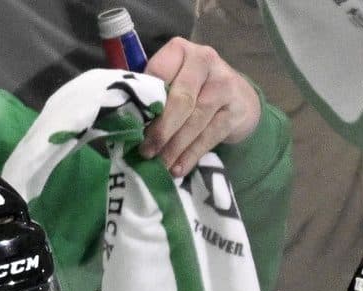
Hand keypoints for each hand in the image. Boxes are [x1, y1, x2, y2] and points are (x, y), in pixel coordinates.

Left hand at [141, 37, 264, 177]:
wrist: (238, 97)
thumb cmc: (192, 89)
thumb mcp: (172, 80)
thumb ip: (151, 92)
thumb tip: (124, 121)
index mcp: (180, 50)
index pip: (158, 73)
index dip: (145, 102)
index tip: (131, 126)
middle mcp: (204, 60)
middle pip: (180, 99)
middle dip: (160, 130)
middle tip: (145, 152)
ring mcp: (224, 84)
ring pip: (195, 120)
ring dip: (174, 147)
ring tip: (159, 164)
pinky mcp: (236, 109)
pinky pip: (209, 136)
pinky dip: (191, 155)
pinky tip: (178, 168)